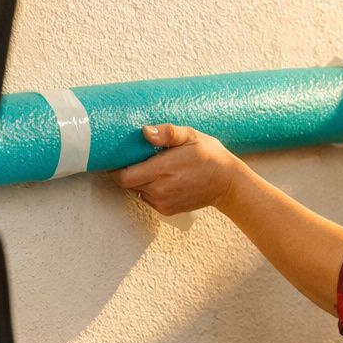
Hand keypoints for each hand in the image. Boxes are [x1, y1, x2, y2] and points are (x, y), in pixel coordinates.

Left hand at [111, 125, 242, 214]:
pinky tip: (159, 178)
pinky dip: (147, 188)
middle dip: (125, 171)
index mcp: (163, 170)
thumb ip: (167, 133)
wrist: (228, 183)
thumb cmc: (209, 155)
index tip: (115, 156)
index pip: (124, 176)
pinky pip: (147, 198)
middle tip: (132, 156)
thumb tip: (145, 132)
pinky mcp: (167, 210)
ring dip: (137, 180)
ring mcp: (163, 203)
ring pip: (136, 191)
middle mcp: (160, 190)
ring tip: (149, 166)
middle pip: (128, 183)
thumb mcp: (191, 136)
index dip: (115, 168)